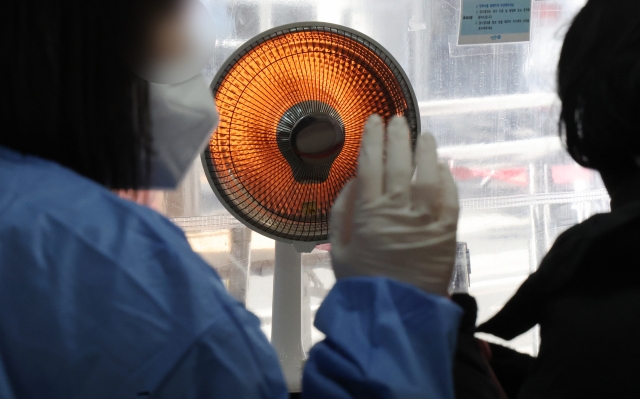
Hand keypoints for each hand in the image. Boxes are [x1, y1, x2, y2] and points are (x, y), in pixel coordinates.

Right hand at [330, 115, 458, 295]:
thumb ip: (341, 214)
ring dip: (425, 150)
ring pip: (427, 173)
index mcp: (368, 211)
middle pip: (399, 162)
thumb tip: (352, 183)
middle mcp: (398, 208)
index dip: (372, 139)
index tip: (374, 120)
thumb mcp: (339, 250)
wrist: (396, 312)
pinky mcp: (447, 230)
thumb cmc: (362, 283)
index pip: (370, 164)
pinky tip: (442, 166)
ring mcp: (426, 217)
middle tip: (398, 119)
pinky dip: (446, 178)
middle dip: (398, 136)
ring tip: (424, 135)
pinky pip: (449, 196)